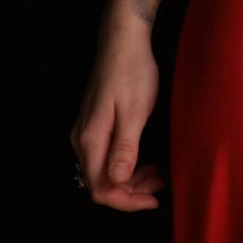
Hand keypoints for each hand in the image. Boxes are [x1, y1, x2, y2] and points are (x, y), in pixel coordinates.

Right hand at [69, 24, 167, 210]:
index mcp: (91, 138)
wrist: (122, 41)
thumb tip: (116, 181)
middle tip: (160, 186)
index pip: (100, 188)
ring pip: (103, 171)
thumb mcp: (135, 111)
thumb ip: (125, 148)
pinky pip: (105, 157)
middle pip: (100, 183)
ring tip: (157, 175)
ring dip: (130, 179)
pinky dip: (125, 165)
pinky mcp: (94, 125)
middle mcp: (82, 139)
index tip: (153, 199)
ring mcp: (86, 132)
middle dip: (131, 192)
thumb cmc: (132, 72)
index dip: (126, 201)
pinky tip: (144, 161)